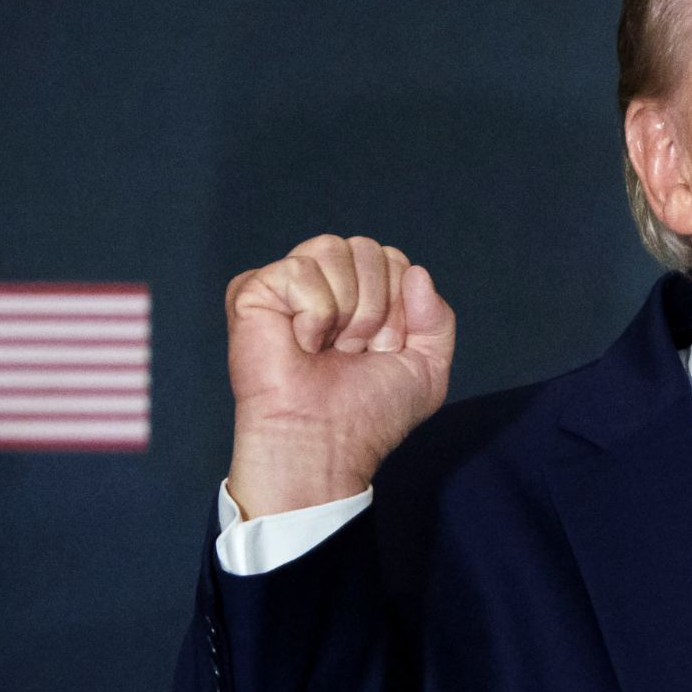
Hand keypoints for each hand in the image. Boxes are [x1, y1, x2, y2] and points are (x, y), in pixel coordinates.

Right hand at [225, 234, 454, 517]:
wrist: (325, 443)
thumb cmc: (367, 414)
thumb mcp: (427, 369)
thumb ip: (438, 318)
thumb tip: (417, 272)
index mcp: (361, 295)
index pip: (395, 261)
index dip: (400, 307)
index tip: (381, 350)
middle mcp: (325, 284)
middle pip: (369, 249)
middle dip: (376, 307)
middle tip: (352, 351)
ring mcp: (288, 285)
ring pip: (334, 248)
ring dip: (346, 310)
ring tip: (327, 347)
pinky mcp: (253, 290)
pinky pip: (300, 269)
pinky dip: (313, 313)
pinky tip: (300, 343)